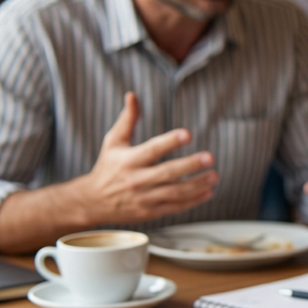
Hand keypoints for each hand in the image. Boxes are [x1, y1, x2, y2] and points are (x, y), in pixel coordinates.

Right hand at [70, 92, 218, 226]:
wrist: (93, 202)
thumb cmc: (108, 166)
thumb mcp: (114, 141)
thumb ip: (127, 119)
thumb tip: (132, 95)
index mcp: (128, 160)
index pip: (152, 149)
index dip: (170, 141)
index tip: (188, 134)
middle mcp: (136, 180)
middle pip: (167, 173)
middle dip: (190, 165)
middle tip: (210, 157)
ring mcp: (143, 198)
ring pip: (174, 192)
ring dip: (197, 185)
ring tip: (214, 176)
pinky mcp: (150, 213)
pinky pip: (175, 207)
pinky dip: (193, 201)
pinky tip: (208, 192)